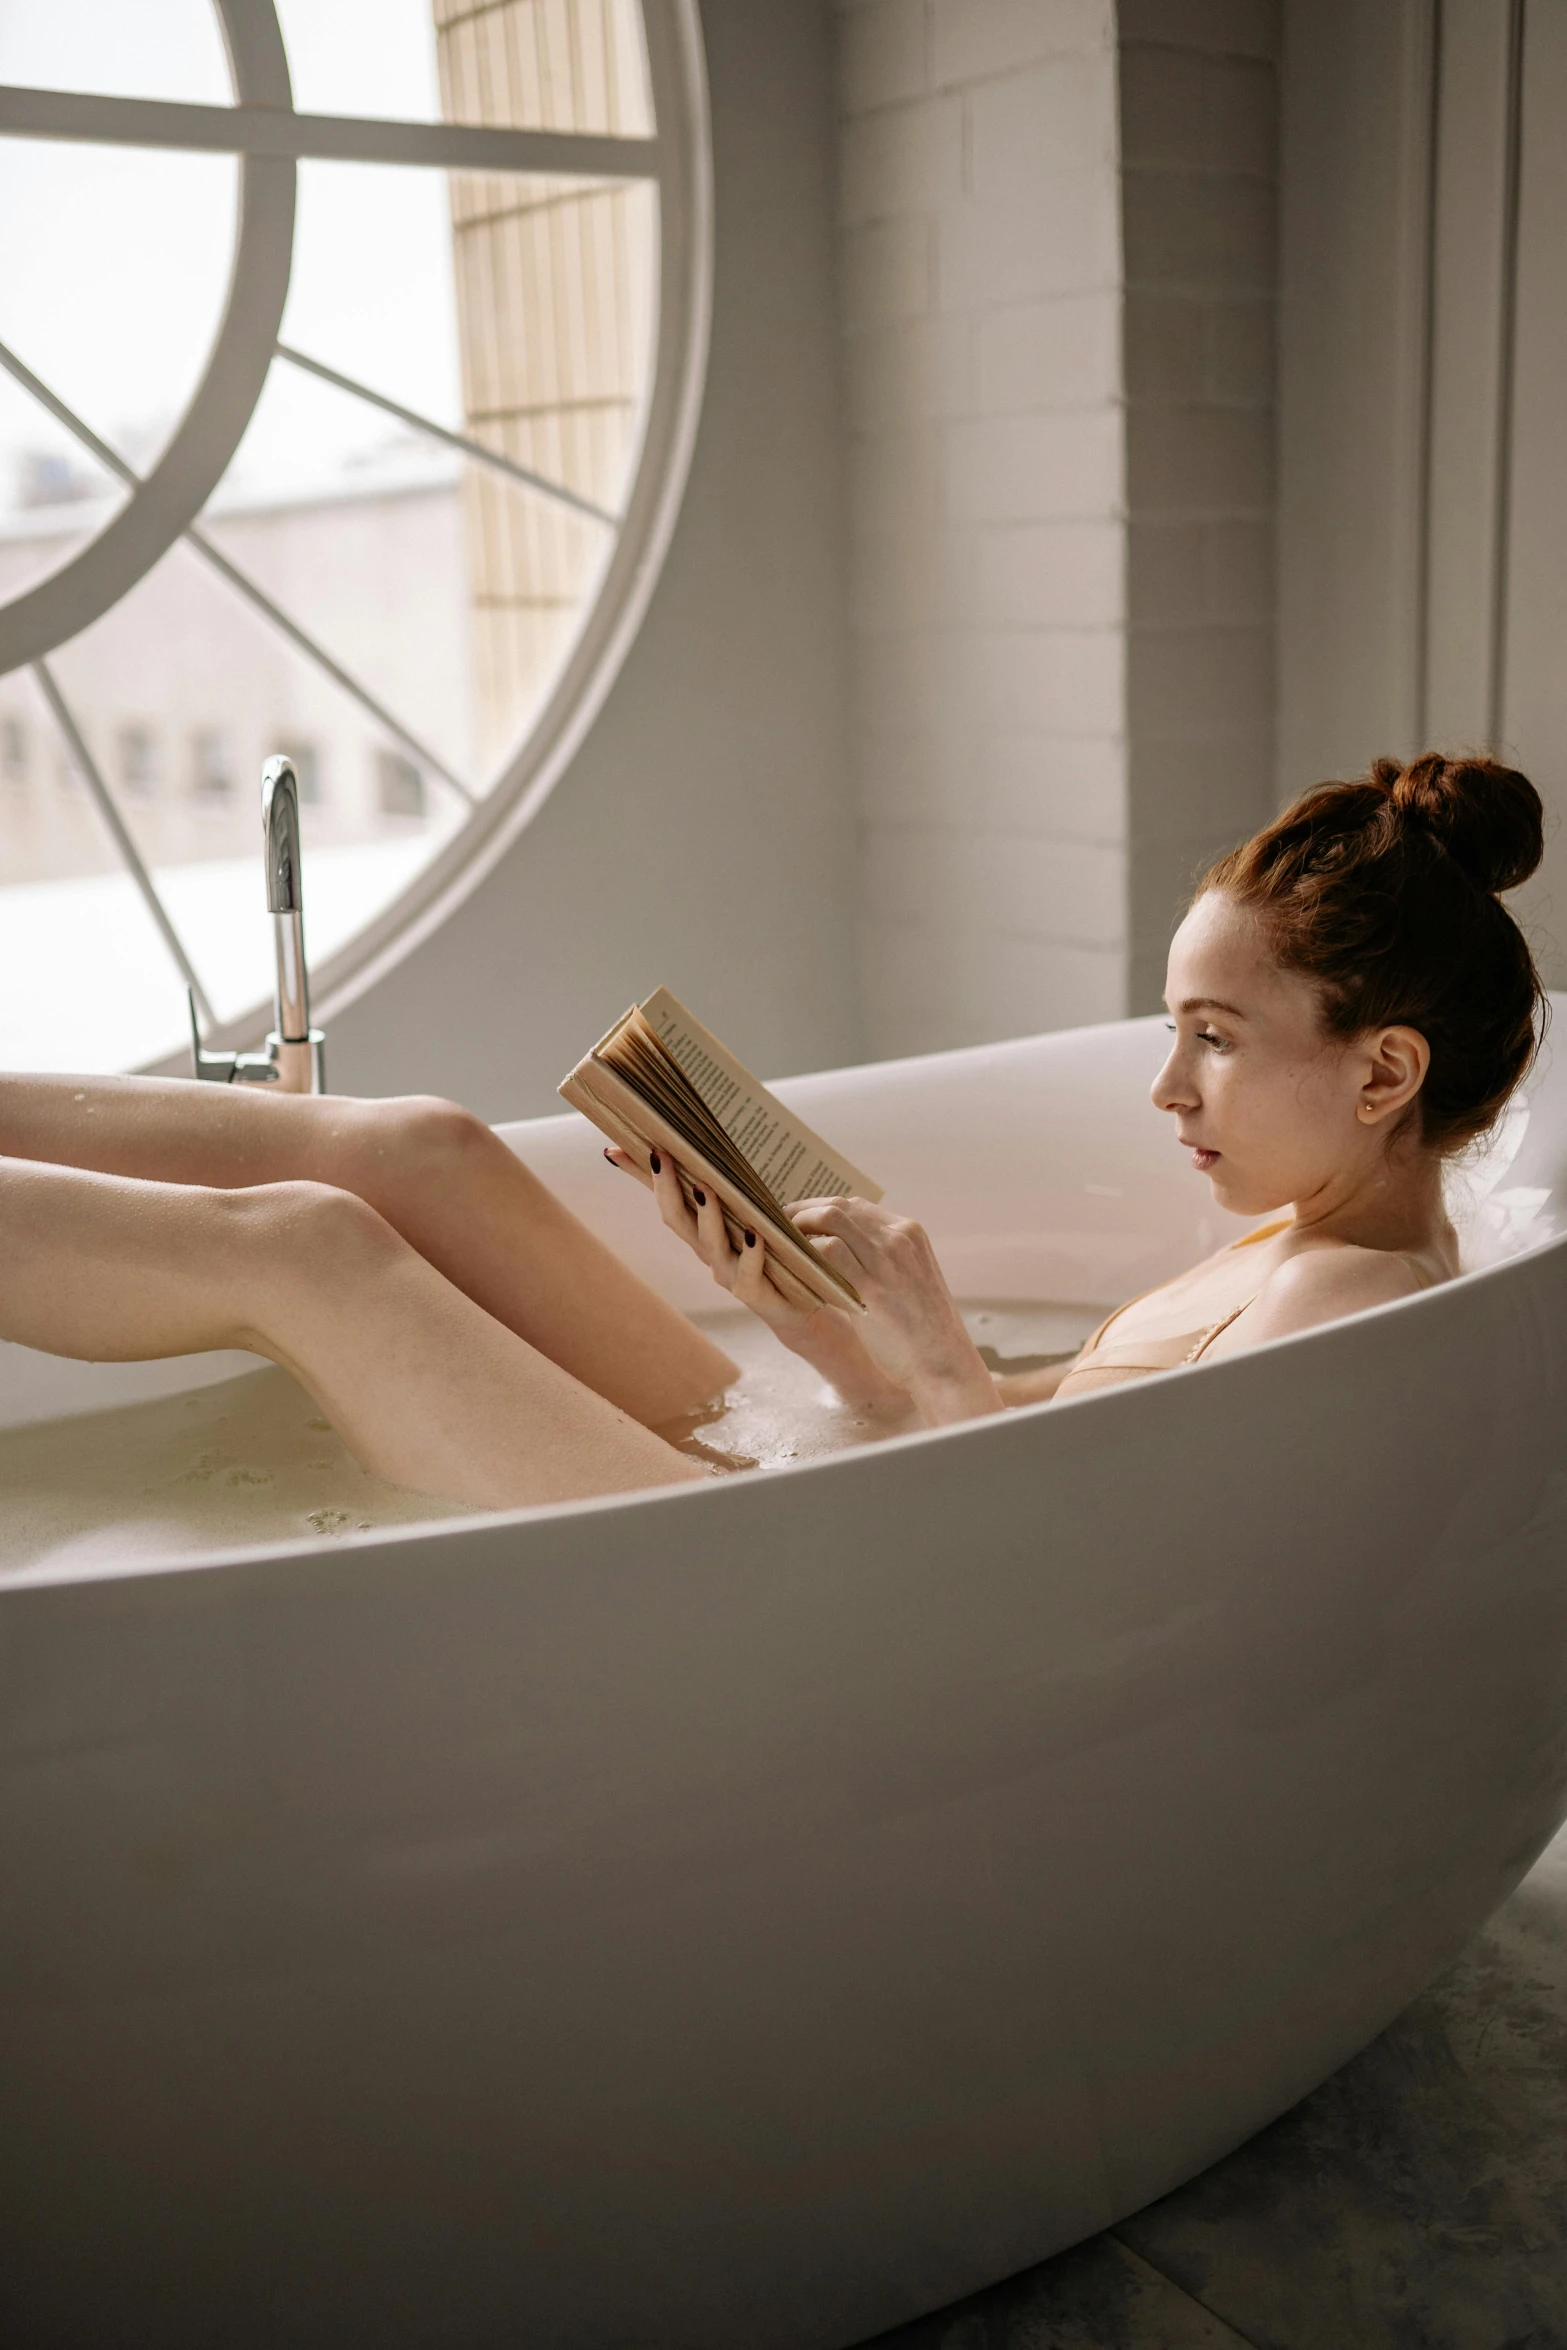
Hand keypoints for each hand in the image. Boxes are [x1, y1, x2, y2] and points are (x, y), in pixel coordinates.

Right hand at [605, 1148, 908, 1411]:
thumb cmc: (782, 1261)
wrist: (814, 1315)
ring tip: (706, 1187)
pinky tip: (755, 1233)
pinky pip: (750, 1276)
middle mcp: (712, 1257)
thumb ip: (739, 1194)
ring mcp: (733, 1279)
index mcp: (707, 1235)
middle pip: (678, 1221)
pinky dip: (752, 1254)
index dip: (640, 1178)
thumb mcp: (759, 1219)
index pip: (667, 1200)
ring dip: (707, 1216)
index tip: (613, 1149)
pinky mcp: (762, 1300)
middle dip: (667, 1187)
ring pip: (710, 1246)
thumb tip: (722, 1156)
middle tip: (663, 1155)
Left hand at [786, 1196, 999, 1423]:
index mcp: (910, 1233)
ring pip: (830, 1220)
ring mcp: (886, 1260)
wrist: (944, 1363)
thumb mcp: (910, 1279)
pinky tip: (795, 1269)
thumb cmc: (924, 1330)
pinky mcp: (872, 1287)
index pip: (856, 1205)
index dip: (820, 1210)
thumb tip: (841, 1251)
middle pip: (838, 1205)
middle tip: (780, 1228)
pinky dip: (805, 1255)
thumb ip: (883, 1259)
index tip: (799, 1221)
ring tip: (782, 1244)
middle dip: (802, 1212)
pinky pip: (827, 1253)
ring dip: (799, 1228)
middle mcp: (899, 1238)